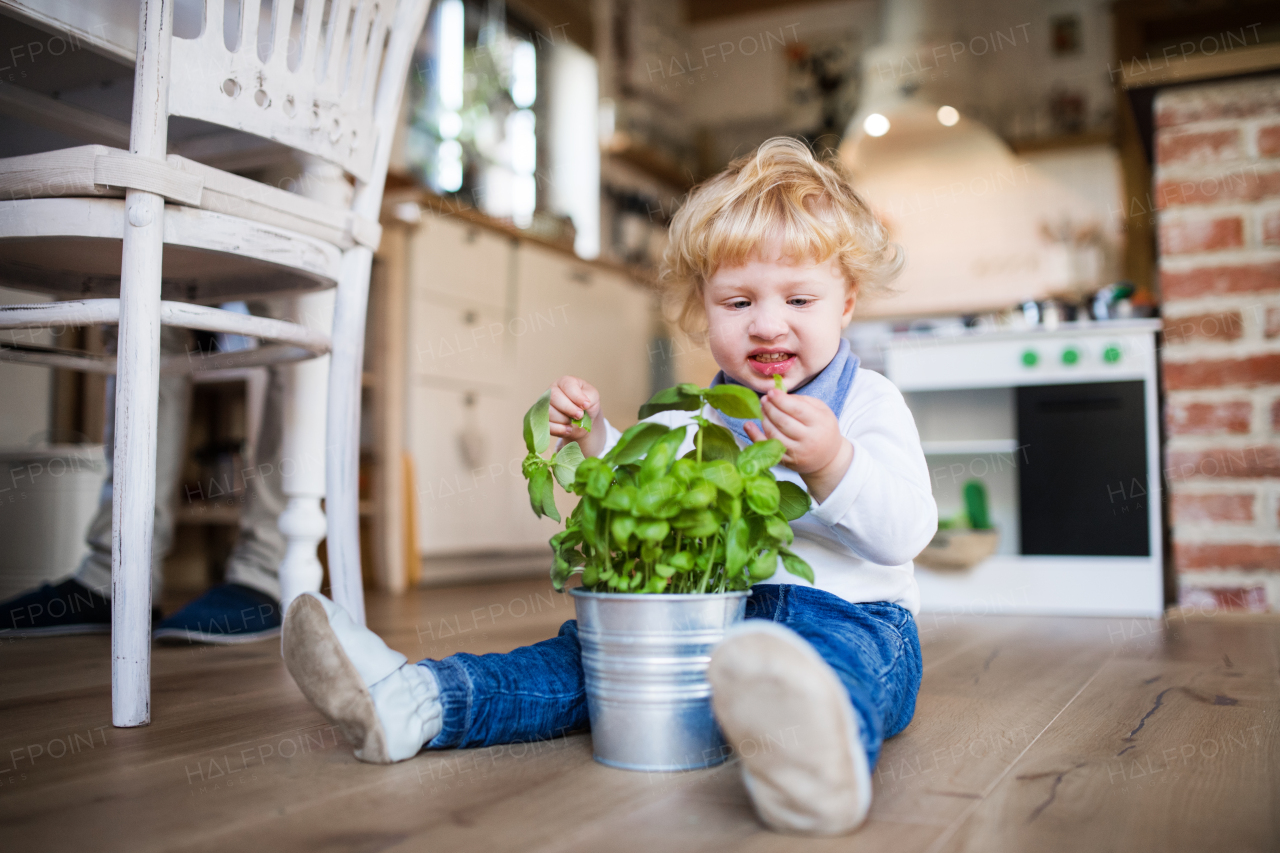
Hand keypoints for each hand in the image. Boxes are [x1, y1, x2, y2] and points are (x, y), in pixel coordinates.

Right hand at [548, 375, 605, 457]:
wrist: (584, 420)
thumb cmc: (587, 404)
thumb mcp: (593, 396)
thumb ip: (589, 397)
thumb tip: (583, 404)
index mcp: (565, 382)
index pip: (567, 385)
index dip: (577, 397)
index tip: (586, 405)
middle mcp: (552, 391)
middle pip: (554, 397)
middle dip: (569, 409)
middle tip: (580, 415)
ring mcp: (545, 405)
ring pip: (549, 412)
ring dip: (564, 420)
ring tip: (573, 422)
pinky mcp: (543, 419)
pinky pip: (546, 425)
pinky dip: (559, 429)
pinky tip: (568, 429)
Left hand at [744, 389, 852, 503]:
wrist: (828, 458)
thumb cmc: (823, 428)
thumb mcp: (821, 410)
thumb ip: (801, 400)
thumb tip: (778, 394)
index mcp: (819, 423)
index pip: (797, 409)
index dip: (781, 399)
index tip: (771, 392)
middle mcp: (809, 439)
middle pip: (783, 421)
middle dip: (770, 408)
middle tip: (764, 399)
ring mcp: (797, 453)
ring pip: (774, 434)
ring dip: (764, 419)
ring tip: (763, 409)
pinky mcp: (786, 462)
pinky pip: (768, 448)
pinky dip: (755, 436)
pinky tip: (748, 425)